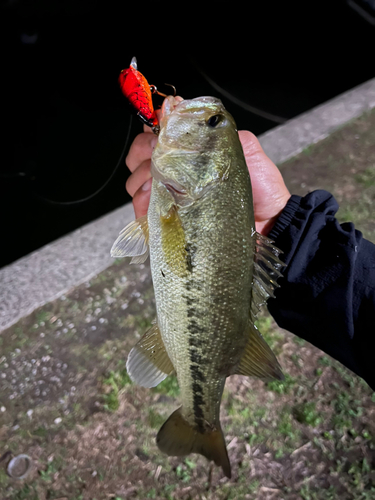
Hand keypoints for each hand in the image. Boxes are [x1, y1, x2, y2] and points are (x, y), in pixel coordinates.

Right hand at [125, 123, 289, 234]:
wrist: (267, 225)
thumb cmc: (261, 190)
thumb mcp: (247, 152)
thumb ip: (223, 133)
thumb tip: (197, 117)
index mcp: (192, 152)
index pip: (160, 133)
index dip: (153, 127)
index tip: (158, 130)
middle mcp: (177, 173)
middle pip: (140, 154)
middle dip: (142, 152)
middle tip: (156, 158)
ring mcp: (170, 196)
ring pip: (136, 180)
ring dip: (140, 178)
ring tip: (156, 184)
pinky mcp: (168, 220)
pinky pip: (142, 209)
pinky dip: (141, 202)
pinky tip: (151, 202)